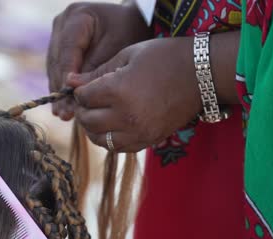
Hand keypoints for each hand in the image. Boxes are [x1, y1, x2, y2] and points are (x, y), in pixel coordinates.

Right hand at [47, 2, 151, 120]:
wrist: (131, 24)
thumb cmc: (128, 33)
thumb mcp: (116, 50)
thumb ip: (94, 69)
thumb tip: (72, 91)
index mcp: (78, 16)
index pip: (68, 49)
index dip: (66, 75)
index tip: (68, 96)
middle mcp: (63, 23)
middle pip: (57, 60)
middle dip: (61, 88)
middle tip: (64, 113)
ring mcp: (58, 34)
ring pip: (54, 67)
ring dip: (58, 92)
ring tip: (63, 115)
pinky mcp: (59, 47)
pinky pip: (57, 70)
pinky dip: (62, 88)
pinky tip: (64, 108)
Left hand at [67, 38, 202, 151]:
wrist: (201, 74)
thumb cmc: (164, 57)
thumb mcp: (127, 56)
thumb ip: (97, 72)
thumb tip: (70, 82)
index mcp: (119, 91)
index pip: (84, 98)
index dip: (80, 90)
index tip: (84, 85)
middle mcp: (127, 117)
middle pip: (88, 121)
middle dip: (83, 109)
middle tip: (89, 100)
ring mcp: (139, 132)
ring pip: (100, 140)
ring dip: (93, 128)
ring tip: (99, 113)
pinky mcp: (149, 141)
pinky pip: (119, 148)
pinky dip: (110, 139)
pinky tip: (114, 125)